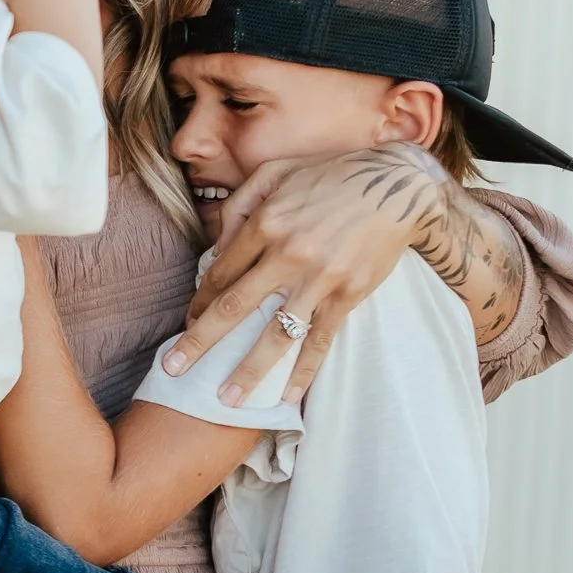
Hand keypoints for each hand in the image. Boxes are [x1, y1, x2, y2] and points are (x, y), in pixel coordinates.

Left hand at [170, 147, 443, 404]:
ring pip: (275, 334)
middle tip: (173, 368)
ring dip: (247, 370)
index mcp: (266, 222)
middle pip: (234, 307)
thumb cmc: (334, 176)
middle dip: (199, 341)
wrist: (399, 187)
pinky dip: (304, 372)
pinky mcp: (347, 295)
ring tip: (226, 400)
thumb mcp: (279, 172)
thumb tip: (217, 244)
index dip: (200, 301)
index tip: (188, 322)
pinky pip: (320, 341)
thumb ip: (241, 203)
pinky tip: (287, 397)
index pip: (221, 272)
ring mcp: (319, 279)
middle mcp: (288, 253)